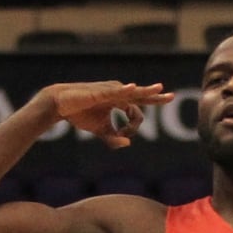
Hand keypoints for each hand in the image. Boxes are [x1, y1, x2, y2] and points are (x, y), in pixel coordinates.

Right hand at [45, 81, 175, 148]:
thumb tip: (128, 144)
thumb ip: (113, 137)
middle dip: (156, 97)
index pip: (136, 112)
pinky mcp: (99, 91)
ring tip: (159, 89)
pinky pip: (113, 91)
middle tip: (171, 97)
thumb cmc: (81, 114)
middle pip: (141, 95)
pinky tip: (131, 89)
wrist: (60, 105)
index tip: (123, 136)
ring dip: (145, 91)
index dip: (133, 128)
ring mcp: (109, 91)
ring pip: (131, 92)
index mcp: (119, 101)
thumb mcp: (100, 130)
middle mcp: (117, 93)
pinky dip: (123, 90)